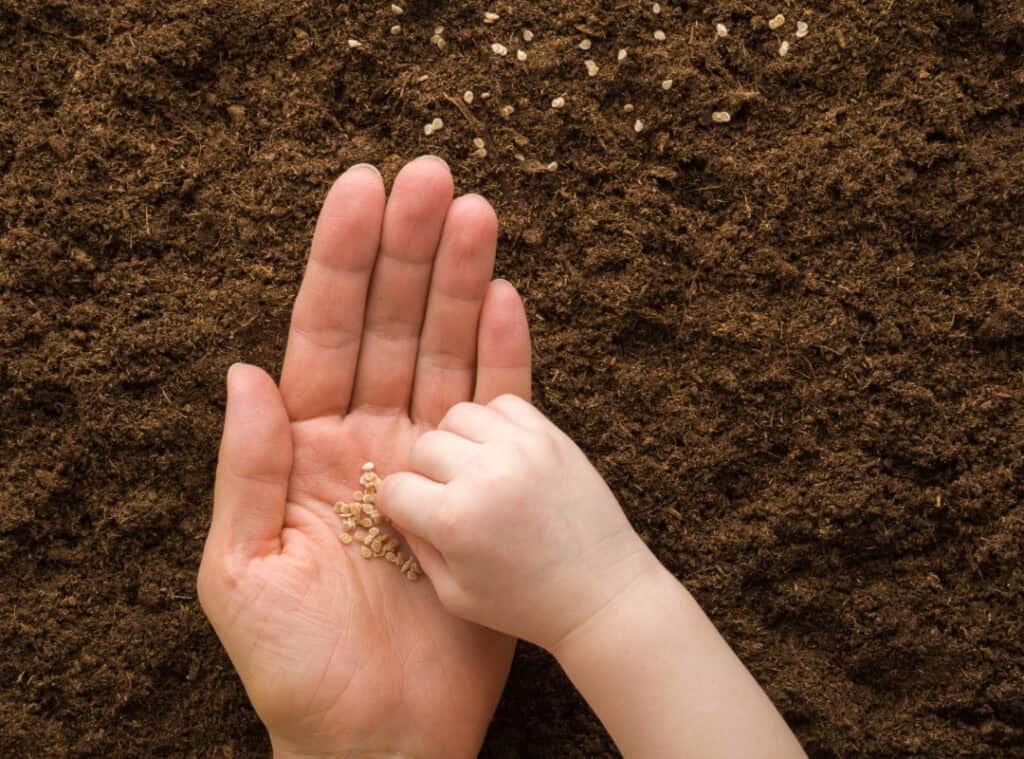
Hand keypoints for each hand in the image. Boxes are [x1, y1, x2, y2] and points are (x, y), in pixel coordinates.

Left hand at [196, 157, 531, 758]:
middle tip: (432, 174)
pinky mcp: (479, 489)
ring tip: (477, 211)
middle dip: (409, 249)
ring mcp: (428, 460)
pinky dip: (506, 353)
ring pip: (448, 351)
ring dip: (462, 281)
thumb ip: (245, 468)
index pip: (324, 333)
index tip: (361, 190)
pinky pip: (497, 408)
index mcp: (306, 448)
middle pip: (393, 324)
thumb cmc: (299, 667)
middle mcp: (369, 439)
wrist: (380, 735)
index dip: (342, 261)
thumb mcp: (241, 571)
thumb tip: (245, 373)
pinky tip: (509, 295)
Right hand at [377, 395, 658, 651]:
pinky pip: (503, 403)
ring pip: (459, 415)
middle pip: (423, 446)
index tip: (412, 513)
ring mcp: (521, 449)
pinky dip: (494, 422)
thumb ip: (417, 547)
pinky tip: (500, 453)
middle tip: (445, 493)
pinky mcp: (551, 437)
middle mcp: (485, 475)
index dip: (397, 504)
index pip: (394, 488)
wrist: (601, 593)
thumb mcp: (455, 594)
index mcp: (455, 520)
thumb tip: (396, 508)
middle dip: (424, 472)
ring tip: (473, 468)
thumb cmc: (526, 604)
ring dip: (456, 441)